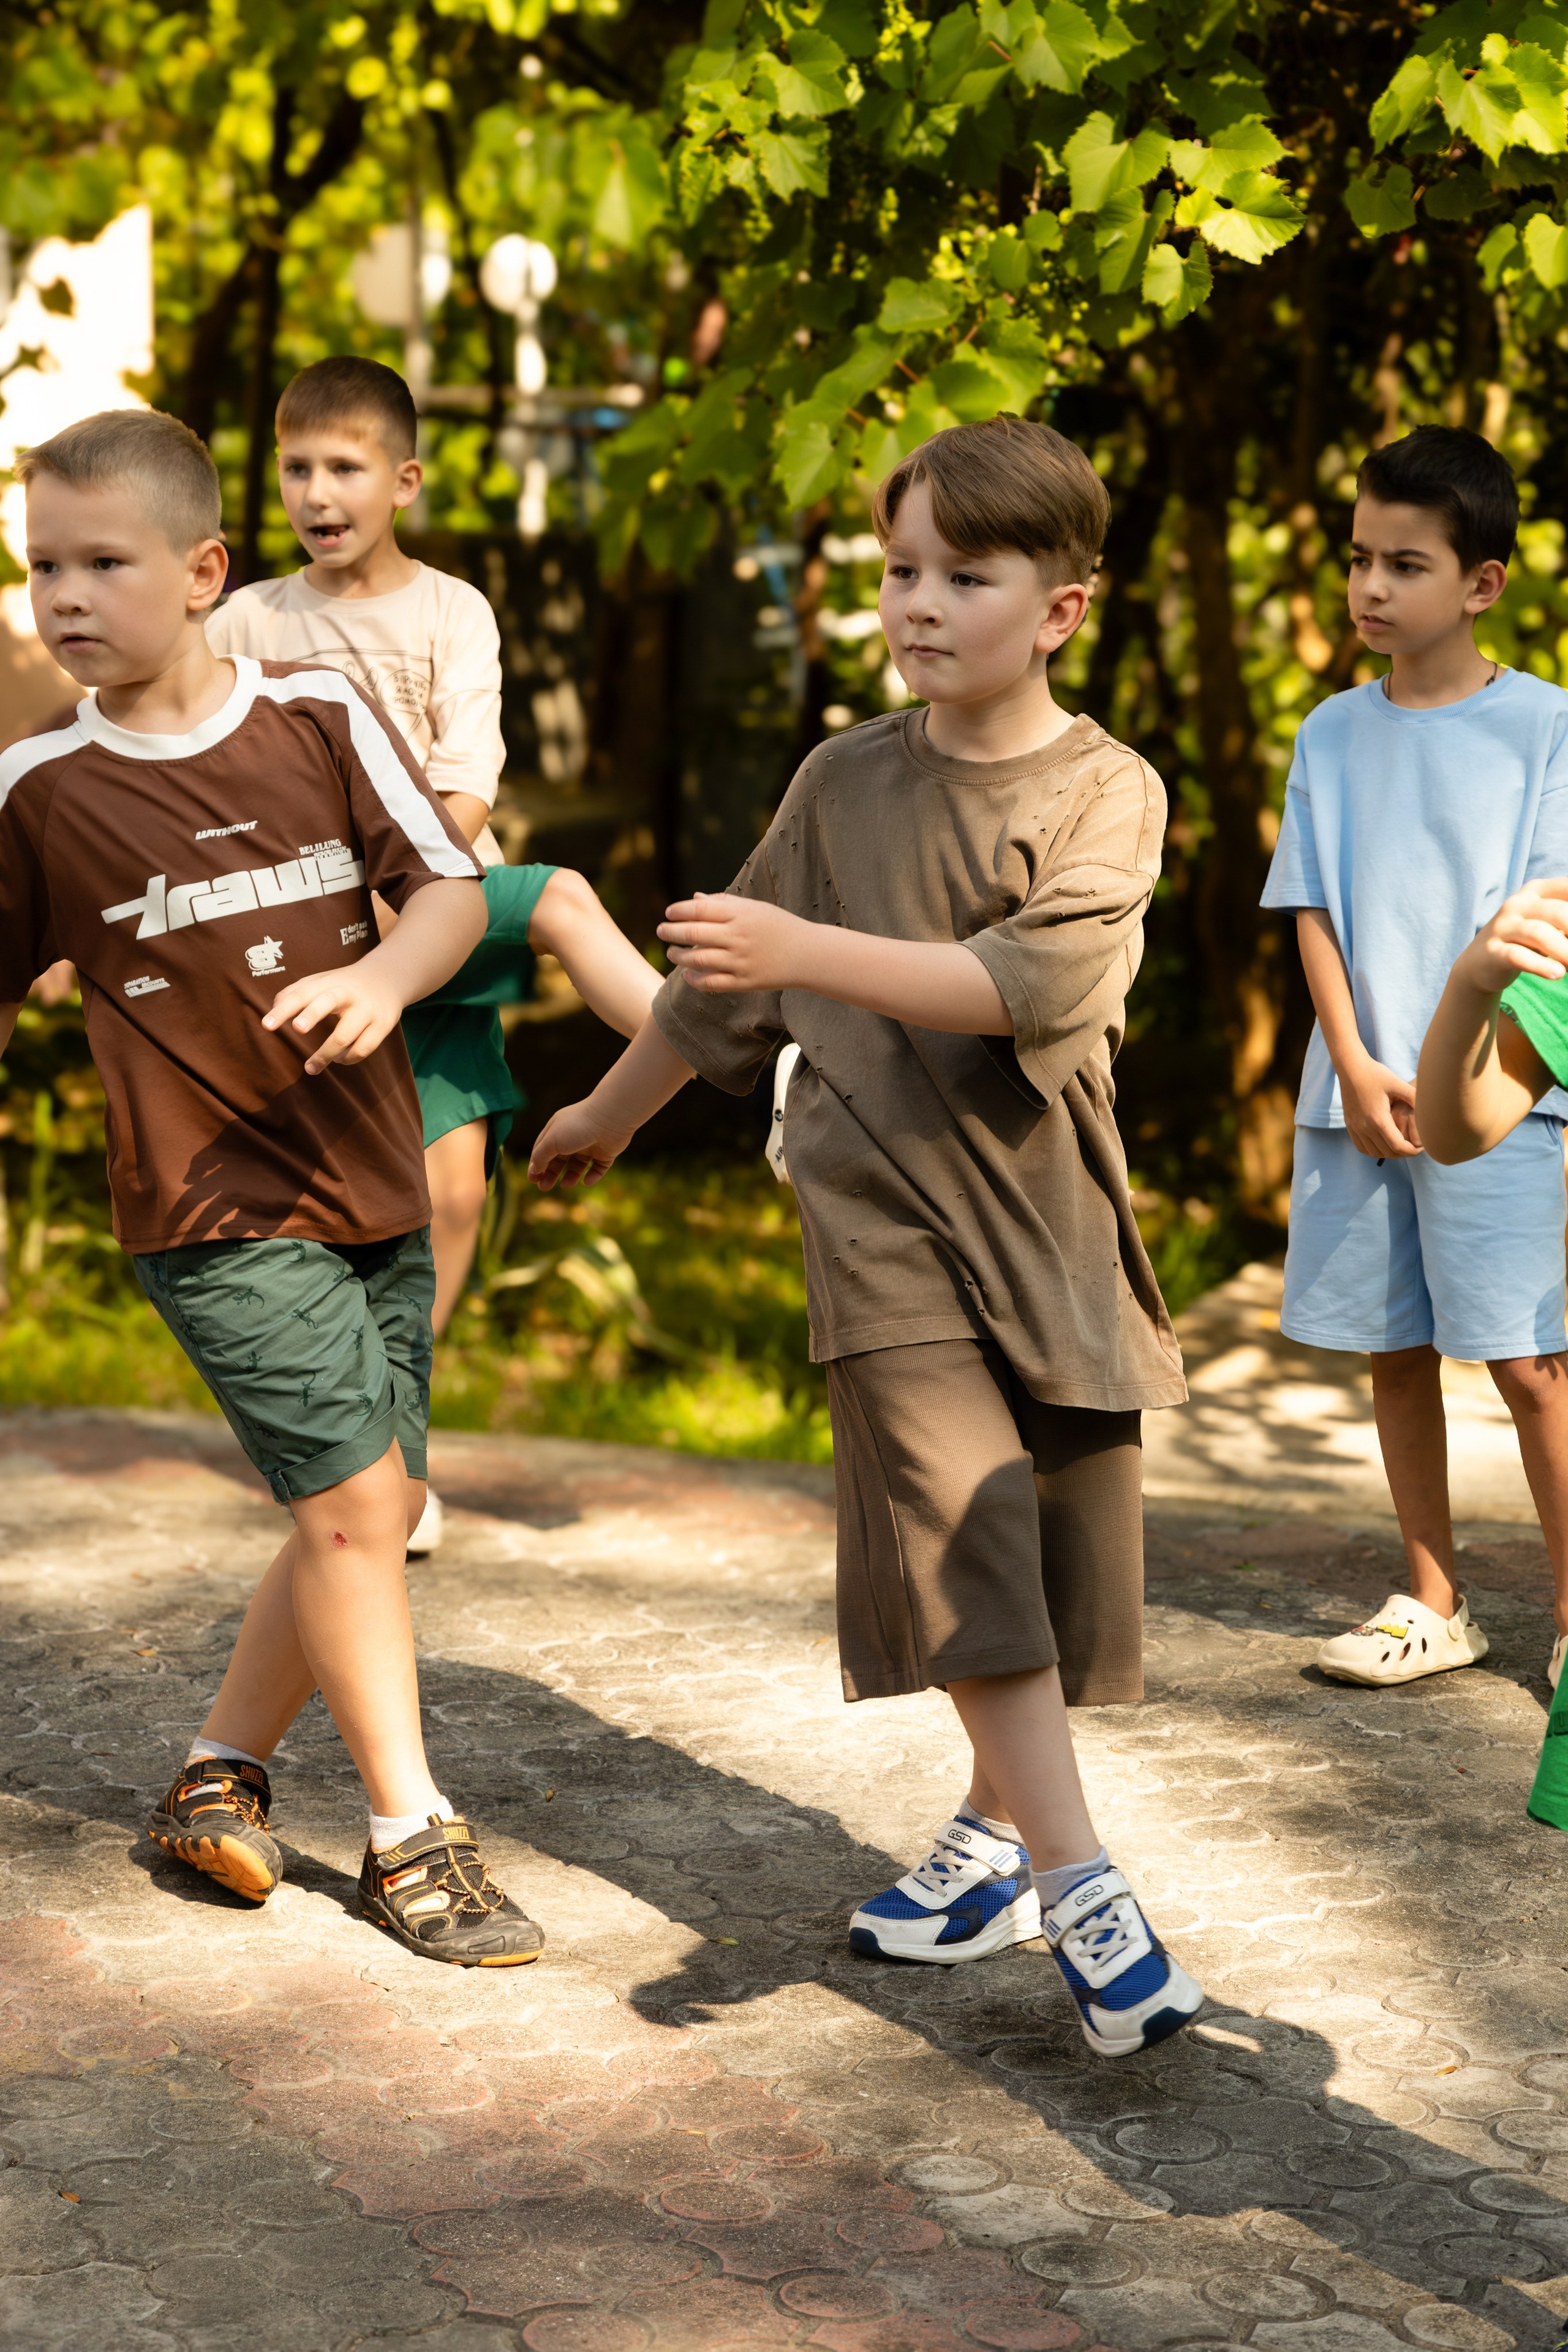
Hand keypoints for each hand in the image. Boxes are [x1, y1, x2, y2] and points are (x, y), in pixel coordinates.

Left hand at [262, 965, 402, 1076]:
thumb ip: (295, 992)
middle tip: (297, 1028)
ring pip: (344, 1035)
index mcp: (327, 982)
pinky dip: (347, 1058)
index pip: (301, 994)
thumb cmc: (344, 984)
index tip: (267, 1025)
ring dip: (325, 1055)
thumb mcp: (321, 981)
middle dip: (312, 1015)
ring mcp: (367, 1009)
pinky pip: (362, 1048)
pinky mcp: (383, 1025)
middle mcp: (347, 993)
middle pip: (327, 1003)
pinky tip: (339, 1059)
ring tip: (310, 1068)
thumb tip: (273, 1009)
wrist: (388, 977)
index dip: (284, 1009)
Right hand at [528, 1095, 636, 1190]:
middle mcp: (574, 1137)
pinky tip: (587, 1181)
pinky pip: (599, 1168)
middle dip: (551, 1174)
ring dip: (571, 1176)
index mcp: (558, 1130)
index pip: (544, 1149)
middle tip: (545, 1188)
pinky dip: (593, 1176)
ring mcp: (591, 1145)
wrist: (610, 1118)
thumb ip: (540, 1156)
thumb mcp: (552, 1141)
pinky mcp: (607, 1152)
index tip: (533, 1180)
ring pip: (579, 1165)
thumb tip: (533, 1170)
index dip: (537, 1165)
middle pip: (560, 1159)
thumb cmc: (577, 1126)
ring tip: (566, 1185)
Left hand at [658, 893, 804, 992]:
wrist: (808, 955)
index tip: (668, 913)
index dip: (679, 910)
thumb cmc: (779, 926)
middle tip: (660, 931)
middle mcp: (738, 937)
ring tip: (671, 953)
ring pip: (698, 960)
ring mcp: (740, 961)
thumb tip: (694, 898)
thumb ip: (724, 903)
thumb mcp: (755, 908)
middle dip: (671, 932)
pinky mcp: (744, 982)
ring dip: (678, 956)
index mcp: (740, 915)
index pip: (700, 909)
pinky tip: (687, 975)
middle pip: (693, 934)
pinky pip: (711, 983)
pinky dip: (694, 979)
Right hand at [1340, 1054, 1421, 1157]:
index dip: (1412, 1151)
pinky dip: (1374, 1150)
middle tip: (1414, 1146)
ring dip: (1389, 1153)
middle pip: (1387, 1152)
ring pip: (1374, 1152)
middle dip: (1403, 1153)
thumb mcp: (1397, 1083)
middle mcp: (1365, 1127)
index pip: (1398, 1146)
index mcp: (1378, 1119)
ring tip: (1401, 1145)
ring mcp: (1355, 1128)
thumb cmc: (1376, 1074)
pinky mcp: (1350, 1126)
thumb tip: (1429, 1110)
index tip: (1422, 1147)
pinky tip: (1383, 1143)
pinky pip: (1362, 1147)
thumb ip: (1414, 1097)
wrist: (1350, 1069)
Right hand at [1453, 882, 1567, 995]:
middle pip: (1558, 913)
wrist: (1480, 963)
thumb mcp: (1549, 923)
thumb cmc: (1526, 940)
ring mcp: (1503, 927)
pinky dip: (1541, 966)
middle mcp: (1518, 904)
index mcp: (1537, 890)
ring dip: (1565, 952)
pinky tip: (1558, 974)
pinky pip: (1518, 956)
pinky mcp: (1493, 952)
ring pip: (1539, 933)